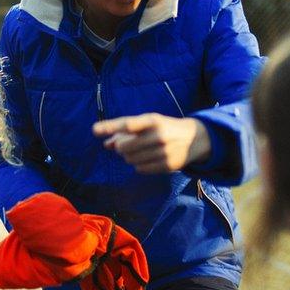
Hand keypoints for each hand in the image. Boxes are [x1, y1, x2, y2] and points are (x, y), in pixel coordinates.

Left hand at [93, 113, 211, 173]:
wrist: (195, 139)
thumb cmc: (164, 128)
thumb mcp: (148, 123)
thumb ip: (126, 132)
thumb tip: (106, 144)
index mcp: (153, 121)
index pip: (128, 124)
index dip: (110, 127)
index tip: (95, 130)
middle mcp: (158, 135)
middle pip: (124, 147)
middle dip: (120, 147)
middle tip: (126, 145)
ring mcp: (163, 152)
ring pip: (130, 160)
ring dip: (129, 156)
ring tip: (140, 150)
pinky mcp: (166, 165)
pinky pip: (140, 169)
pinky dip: (139, 165)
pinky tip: (148, 158)